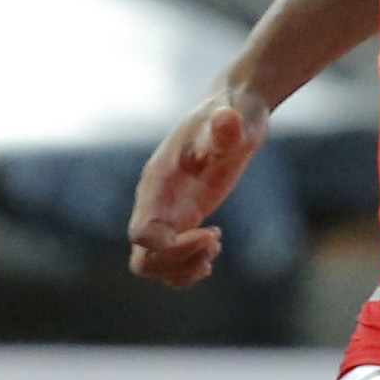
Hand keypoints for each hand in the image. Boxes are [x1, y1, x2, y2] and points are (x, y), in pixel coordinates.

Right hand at [126, 88, 268, 286]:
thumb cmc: (233, 113)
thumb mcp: (236, 119)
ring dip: (183, 270)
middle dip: (179, 263)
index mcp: (158, 181)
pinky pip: (167, 260)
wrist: (233, 110)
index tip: (214, 233)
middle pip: (143, 257)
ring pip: (151, 264)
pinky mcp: (179, 219)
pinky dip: (187, 267)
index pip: (143, 234)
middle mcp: (154, 201)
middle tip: (215, 241)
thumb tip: (225, 119)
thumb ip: (226, 126)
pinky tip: (212, 250)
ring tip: (215, 245)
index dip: (175, 248)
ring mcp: (164, 212)